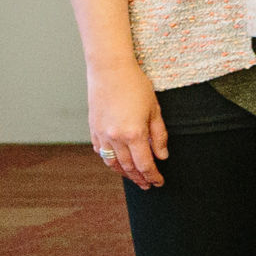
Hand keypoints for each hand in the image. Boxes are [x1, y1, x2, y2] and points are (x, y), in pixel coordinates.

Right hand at [87, 59, 168, 188]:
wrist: (110, 70)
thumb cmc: (136, 86)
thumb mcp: (155, 110)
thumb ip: (159, 136)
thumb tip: (162, 157)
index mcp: (134, 134)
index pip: (145, 164)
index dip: (153, 176)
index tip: (160, 182)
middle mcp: (116, 138)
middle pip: (128, 167)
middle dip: (140, 178)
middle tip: (148, 185)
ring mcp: (101, 134)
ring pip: (112, 162)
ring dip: (124, 173)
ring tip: (134, 177)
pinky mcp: (93, 129)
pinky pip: (101, 151)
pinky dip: (110, 160)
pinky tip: (117, 162)